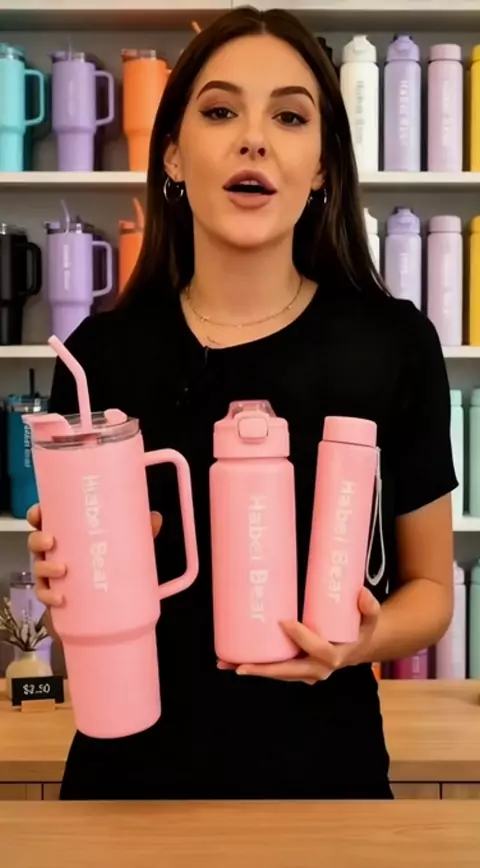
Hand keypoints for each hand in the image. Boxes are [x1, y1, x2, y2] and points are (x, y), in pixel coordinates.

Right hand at [27, 504, 162, 608]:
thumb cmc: (112, 564)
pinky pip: (45, 596)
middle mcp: (55, 553)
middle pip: (36, 542)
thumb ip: (140, 531)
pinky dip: (49, 597)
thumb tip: (155, 517)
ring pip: (38, 569)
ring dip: (45, 568)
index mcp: (67, 535)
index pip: (46, 520)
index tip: (40, 511)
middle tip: (51, 540)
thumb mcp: (127, 545)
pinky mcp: (56, 597)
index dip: (37, 514)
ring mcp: (53, 576)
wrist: (110, 605)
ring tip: (62, 569)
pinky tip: (60, 598)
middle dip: (38, 539)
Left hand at [217, 587, 379, 684]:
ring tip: (226, 664)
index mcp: (334, 657)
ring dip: (251, 670)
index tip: (284, 622)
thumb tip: (361, 592)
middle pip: (288, 671)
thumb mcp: (371, 617)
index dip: (302, 638)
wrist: (358, 645)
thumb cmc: (361, 627)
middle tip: (241, 666)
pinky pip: (274, 669)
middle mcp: (317, 669)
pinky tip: (231, 662)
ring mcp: (304, 671)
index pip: (317, 651)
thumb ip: (369, 606)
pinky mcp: (295, 667)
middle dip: (264, 669)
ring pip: (277, 673)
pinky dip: (254, 667)